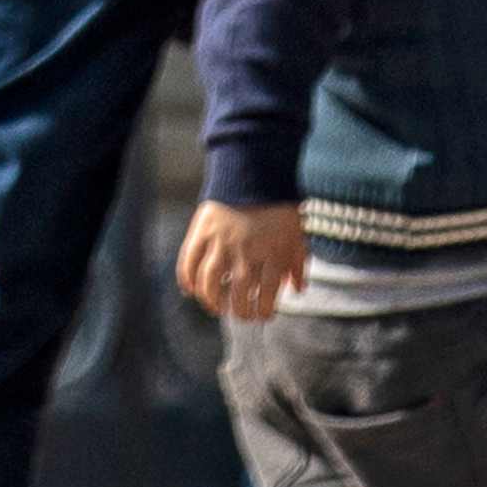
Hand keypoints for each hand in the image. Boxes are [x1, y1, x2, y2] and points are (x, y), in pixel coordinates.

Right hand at [177, 200, 306, 324]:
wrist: (254, 170)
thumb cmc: (278, 205)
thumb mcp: (296, 233)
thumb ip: (298, 264)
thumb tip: (299, 289)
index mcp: (272, 254)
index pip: (266, 295)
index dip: (263, 311)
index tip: (262, 316)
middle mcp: (246, 252)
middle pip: (238, 295)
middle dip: (239, 311)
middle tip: (239, 315)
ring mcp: (221, 242)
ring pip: (210, 282)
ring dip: (211, 300)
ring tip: (216, 307)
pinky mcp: (202, 231)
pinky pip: (190, 261)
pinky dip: (187, 279)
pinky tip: (191, 289)